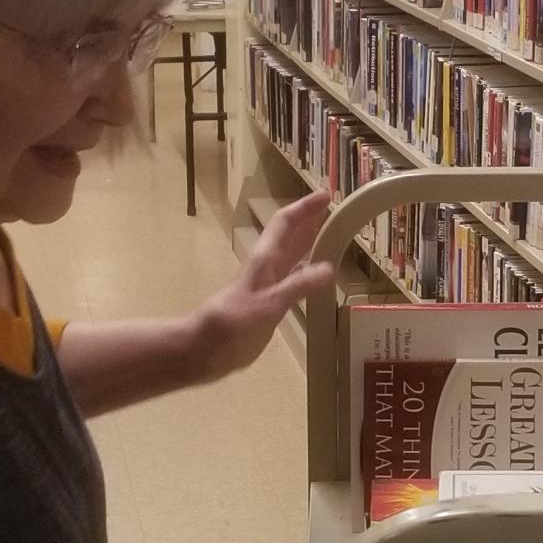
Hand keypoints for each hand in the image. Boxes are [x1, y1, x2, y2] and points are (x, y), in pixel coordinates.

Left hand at [191, 188, 333, 381]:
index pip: (285, 223)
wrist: (207, 347)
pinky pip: (294, 280)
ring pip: (293, 256)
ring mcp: (269, 285)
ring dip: (310, 243)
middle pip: (291, 236)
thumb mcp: (269, 303)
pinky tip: (319, 276)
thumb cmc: (233, 321)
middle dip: (310, 220)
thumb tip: (329, 269)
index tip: (325, 195)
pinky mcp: (271, 304)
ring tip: (333, 236)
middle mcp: (268, 267)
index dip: (304, 208)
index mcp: (265, 259)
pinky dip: (308, 272)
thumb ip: (298, 286)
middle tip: (335, 210)